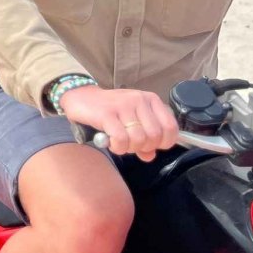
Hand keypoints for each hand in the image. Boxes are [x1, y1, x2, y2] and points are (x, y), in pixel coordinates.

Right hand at [60, 86, 179, 160]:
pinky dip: (118, 147)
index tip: (151, 145)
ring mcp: (123, 106)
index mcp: (150, 100)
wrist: (81, 96)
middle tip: (131, 145)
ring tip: (120, 144)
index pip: (171, 127)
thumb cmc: (109, 110)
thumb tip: (150, 156)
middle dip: (144, 147)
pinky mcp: (107, 113)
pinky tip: (112, 144)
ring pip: (138, 139)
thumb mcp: (131, 120)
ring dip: (129, 148)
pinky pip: (121, 139)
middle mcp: (139, 100)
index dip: (164, 142)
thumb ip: (144, 138)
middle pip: (154, 136)